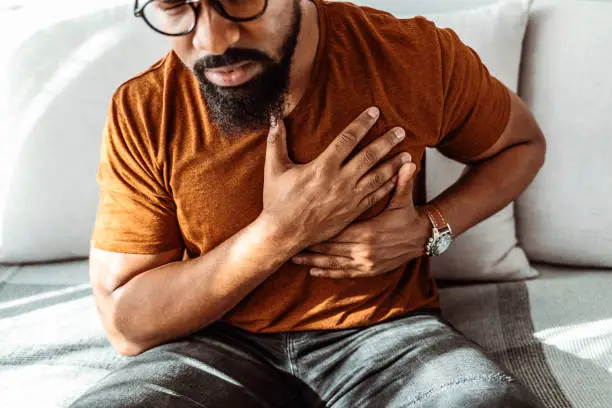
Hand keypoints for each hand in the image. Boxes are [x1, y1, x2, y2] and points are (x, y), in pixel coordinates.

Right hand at [261, 107, 410, 249]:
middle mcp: (340, 181)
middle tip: (401, 131)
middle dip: (387, 142)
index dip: (362, 123)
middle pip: (369, 156)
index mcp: (322, 167)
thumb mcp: (274, 170)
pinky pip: (374, 197)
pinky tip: (396, 179)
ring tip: (407, 155)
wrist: (284, 234)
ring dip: (393, 165)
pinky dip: (387, 186)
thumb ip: (276, 143)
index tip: (375, 112)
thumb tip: (275, 119)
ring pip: (376, 177)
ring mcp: (348, 198)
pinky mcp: (351, 212)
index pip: (347, 139)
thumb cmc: (277, 202)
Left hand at [291, 162, 431, 278]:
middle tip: (289, 243)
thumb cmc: (408, 216)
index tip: (300, 226)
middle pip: (330, 248)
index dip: (317, 230)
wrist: (423, 238)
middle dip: (310, 246)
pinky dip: (328, 272)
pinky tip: (313, 271)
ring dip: (314, 261)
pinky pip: (344, 273)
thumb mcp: (404, 199)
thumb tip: (408, 161)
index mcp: (368, 231)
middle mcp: (365, 250)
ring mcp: (366, 263)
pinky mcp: (369, 271)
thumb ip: (401, 181)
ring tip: (295, 259)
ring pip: (334, 263)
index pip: (337, 230)